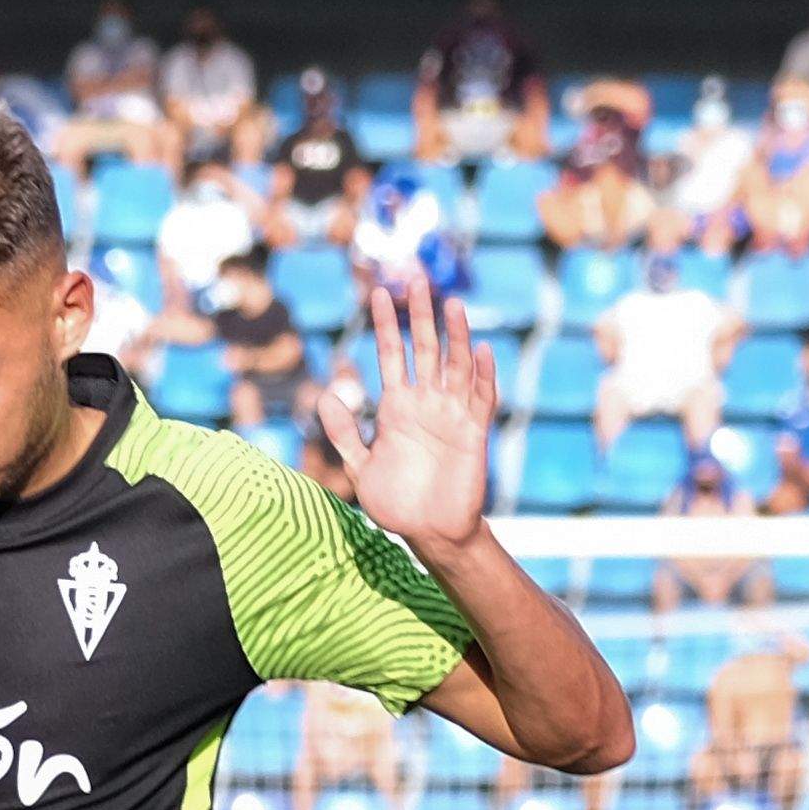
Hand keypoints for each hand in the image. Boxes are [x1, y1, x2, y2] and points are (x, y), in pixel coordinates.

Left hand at [318, 270, 499, 548]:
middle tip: (416, 278)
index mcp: (397, 408)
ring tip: (451, 304)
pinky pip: (481, 398)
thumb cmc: (396, 501)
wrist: (430, 531)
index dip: (386, 324)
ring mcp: (452, 414)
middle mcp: (426, 403)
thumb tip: (326, 396)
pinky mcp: (473, 431)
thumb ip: (345, 433)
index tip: (378, 293)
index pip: (392, 355)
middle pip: (425, 349)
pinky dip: (482, 375)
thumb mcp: (360, 467)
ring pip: (455, 365)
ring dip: (455, 336)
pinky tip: (479, 351)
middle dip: (420, 315)